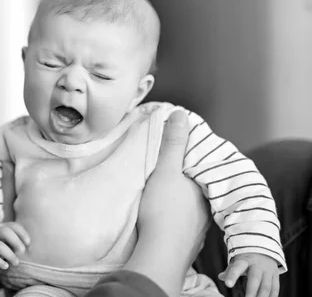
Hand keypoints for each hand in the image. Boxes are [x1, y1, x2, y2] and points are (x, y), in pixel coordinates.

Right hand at [0, 222, 29, 269]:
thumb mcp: (6, 240)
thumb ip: (17, 241)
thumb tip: (29, 248)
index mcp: (1, 226)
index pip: (13, 226)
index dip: (22, 234)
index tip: (28, 243)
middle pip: (5, 232)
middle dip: (16, 242)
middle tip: (22, 252)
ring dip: (10, 255)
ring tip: (16, 263)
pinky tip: (6, 266)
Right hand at [126, 110, 210, 296]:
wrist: (160, 253)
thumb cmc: (163, 209)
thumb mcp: (165, 170)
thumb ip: (173, 143)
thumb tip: (181, 114)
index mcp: (204, 187)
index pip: (199, 165)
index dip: (187, 156)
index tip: (174, 151)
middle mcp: (207, 206)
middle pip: (195, 185)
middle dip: (182, 177)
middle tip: (164, 169)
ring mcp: (199, 226)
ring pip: (190, 204)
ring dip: (179, 198)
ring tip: (162, 191)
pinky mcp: (187, 241)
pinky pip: (182, 221)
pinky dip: (174, 215)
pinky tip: (163, 215)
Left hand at [219, 253, 278, 296]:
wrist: (265, 251)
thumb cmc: (247, 260)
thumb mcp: (237, 261)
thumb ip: (230, 270)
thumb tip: (221, 277)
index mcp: (245, 260)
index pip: (237, 267)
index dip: (232, 276)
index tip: (228, 285)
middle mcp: (258, 265)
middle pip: (254, 279)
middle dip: (251, 292)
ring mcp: (268, 271)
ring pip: (266, 286)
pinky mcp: (275, 276)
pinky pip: (275, 289)